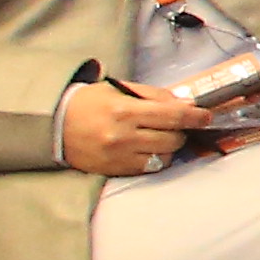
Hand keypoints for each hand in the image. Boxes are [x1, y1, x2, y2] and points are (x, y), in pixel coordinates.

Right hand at [57, 76, 205, 179]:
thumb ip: (154, 96)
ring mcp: (118, 156)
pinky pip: (148, 168)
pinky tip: (146, 148)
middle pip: (173, 139)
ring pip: (164, 157)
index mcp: (125, 111)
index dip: (195, 116)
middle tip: (173, 124)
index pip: (173, 115)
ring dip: (168, 147)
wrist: (52, 125)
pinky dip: (154, 159)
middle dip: (180, 131)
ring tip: (157, 136)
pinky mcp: (114, 170)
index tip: (206, 116)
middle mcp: (123, 136)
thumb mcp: (120, 90)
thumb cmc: (89, 102)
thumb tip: (187, 103)